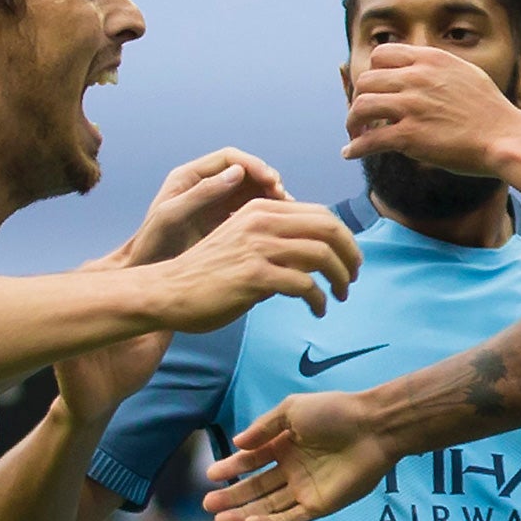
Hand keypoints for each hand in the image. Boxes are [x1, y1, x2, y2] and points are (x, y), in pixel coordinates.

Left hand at [103, 148, 290, 268]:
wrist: (145, 273)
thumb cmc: (152, 245)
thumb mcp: (173, 216)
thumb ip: (203, 193)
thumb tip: (237, 172)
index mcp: (189, 176)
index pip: (229, 158)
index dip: (254, 165)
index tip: (271, 180)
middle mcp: (205, 186)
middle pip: (245, 173)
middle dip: (267, 180)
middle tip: (283, 196)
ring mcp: (215, 205)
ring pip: (251, 192)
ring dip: (270, 197)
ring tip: (287, 211)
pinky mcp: (223, 224)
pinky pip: (250, 213)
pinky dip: (266, 215)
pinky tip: (278, 225)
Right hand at [144, 200, 362, 334]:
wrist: (167, 291)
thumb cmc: (206, 275)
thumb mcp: (243, 244)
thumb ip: (275, 245)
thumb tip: (313, 259)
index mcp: (260, 210)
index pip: (320, 214)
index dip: (343, 237)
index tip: (349, 260)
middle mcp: (261, 221)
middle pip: (329, 229)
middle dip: (350, 254)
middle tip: (354, 277)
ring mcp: (258, 246)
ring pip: (322, 254)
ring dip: (340, 278)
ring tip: (340, 296)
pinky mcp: (255, 275)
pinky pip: (305, 284)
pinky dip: (319, 299)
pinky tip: (317, 310)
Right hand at [201, 391, 397, 520]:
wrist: (372, 427)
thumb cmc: (334, 412)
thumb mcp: (292, 410)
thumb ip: (263, 428)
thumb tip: (236, 444)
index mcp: (287, 444)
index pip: (253, 461)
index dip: (232, 468)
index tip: (211, 475)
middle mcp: (294, 469)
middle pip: (257, 488)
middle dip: (232, 496)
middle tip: (207, 505)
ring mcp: (306, 489)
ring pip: (268, 507)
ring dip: (243, 514)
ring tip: (218, 520)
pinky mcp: (320, 505)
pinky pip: (290, 518)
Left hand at [342, 44, 520, 174]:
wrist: (505, 137)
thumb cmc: (491, 111)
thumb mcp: (465, 73)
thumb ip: (438, 69)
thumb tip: (419, 72)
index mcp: (430, 59)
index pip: (381, 54)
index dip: (372, 73)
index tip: (374, 90)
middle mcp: (416, 77)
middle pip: (366, 80)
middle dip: (359, 99)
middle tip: (362, 117)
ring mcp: (411, 106)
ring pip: (361, 107)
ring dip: (352, 123)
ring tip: (355, 135)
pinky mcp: (409, 136)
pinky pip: (369, 141)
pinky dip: (355, 148)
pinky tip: (350, 154)